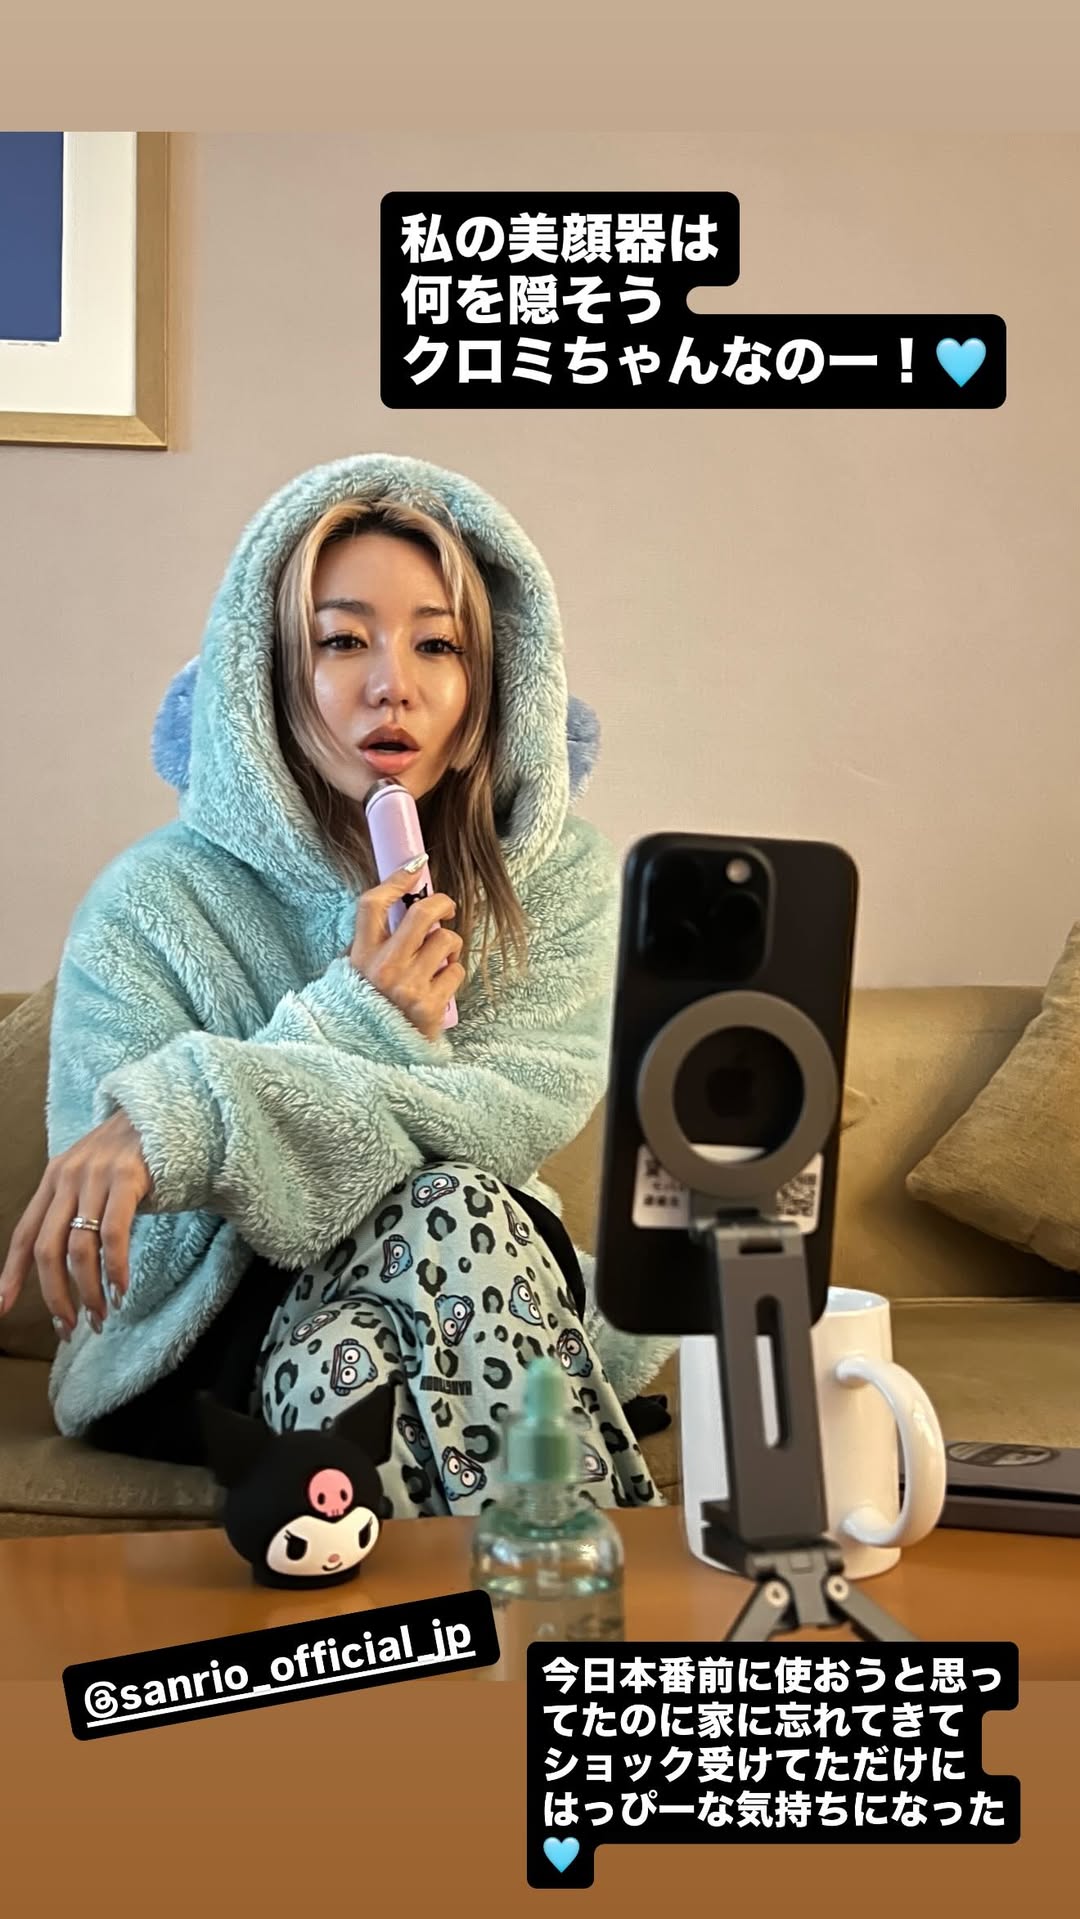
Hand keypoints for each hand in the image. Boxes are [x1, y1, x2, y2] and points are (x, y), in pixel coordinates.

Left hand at [0, 1110, 152, 1338]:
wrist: (167, 1114)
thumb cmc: (131, 1155)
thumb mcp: (91, 1178)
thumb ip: (75, 1209)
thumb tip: (65, 1266)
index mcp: (54, 1179)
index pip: (24, 1234)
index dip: (10, 1274)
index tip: (2, 1308)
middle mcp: (68, 1177)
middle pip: (48, 1249)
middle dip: (55, 1296)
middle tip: (68, 1327)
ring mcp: (97, 1176)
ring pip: (79, 1247)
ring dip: (89, 1291)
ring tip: (100, 1316)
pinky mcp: (128, 1177)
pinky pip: (113, 1233)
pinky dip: (115, 1268)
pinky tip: (121, 1289)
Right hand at [349, 861, 465, 1043]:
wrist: (371, 1055)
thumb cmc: (365, 1008)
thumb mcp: (354, 972)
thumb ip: (372, 943)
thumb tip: (400, 906)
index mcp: (361, 956)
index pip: (374, 904)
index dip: (397, 879)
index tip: (416, 867)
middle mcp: (384, 968)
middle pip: (422, 914)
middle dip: (441, 903)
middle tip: (446, 908)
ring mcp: (409, 986)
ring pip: (446, 941)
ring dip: (449, 945)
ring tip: (440, 959)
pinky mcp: (431, 1005)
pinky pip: (456, 971)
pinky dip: (453, 974)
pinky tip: (440, 986)